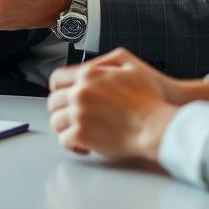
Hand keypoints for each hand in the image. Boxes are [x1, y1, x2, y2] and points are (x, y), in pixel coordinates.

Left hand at [46, 48, 208, 160]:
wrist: (155, 125)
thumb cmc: (149, 99)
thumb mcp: (130, 65)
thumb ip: (105, 62)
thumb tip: (88, 67)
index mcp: (88, 75)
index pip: (56, 79)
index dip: (57, 89)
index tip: (60, 96)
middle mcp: (79, 93)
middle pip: (53, 102)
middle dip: (60, 110)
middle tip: (70, 117)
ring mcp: (78, 114)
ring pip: (56, 121)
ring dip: (64, 127)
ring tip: (76, 132)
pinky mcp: (81, 134)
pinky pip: (64, 140)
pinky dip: (71, 144)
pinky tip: (83, 145)